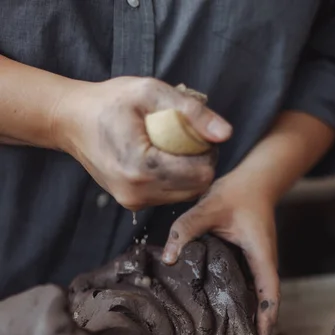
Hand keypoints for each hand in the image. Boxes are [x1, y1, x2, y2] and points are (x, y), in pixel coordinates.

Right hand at [54, 77, 231, 209]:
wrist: (71, 122)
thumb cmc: (109, 102)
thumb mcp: (150, 93)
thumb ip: (191, 112)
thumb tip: (226, 134)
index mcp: (142, 167)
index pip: (200, 173)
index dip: (208, 152)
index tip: (198, 133)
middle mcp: (138, 193)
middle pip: (196, 187)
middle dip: (201, 164)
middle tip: (189, 140)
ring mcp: (134, 202)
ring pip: (185, 195)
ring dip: (189, 173)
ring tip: (174, 148)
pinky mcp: (132, 204)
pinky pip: (169, 196)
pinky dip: (175, 179)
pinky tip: (163, 159)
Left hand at [162, 171, 279, 334]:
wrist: (254, 181)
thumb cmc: (236, 194)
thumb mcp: (209, 207)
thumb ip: (186, 229)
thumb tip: (168, 258)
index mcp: (262, 258)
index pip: (270, 298)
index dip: (266, 324)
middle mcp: (263, 267)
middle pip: (265, 307)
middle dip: (257, 332)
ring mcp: (257, 267)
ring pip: (257, 301)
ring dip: (249, 321)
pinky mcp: (248, 264)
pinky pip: (247, 290)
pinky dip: (240, 307)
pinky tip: (222, 317)